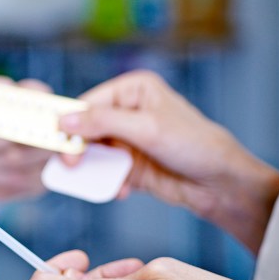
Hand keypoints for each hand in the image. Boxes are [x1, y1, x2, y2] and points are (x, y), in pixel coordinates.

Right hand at [60, 70, 278, 252]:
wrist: (220, 184)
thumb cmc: (194, 145)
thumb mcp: (146, 128)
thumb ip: (102, 122)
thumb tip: (64, 121)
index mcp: (132, 90)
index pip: (88, 103)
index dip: (70, 123)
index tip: (58, 142)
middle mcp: (127, 111)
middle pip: (85, 129)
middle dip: (79, 149)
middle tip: (71, 166)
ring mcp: (127, 139)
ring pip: (92, 152)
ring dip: (92, 169)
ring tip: (100, 180)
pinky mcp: (129, 164)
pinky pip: (104, 171)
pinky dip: (106, 181)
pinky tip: (121, 190)